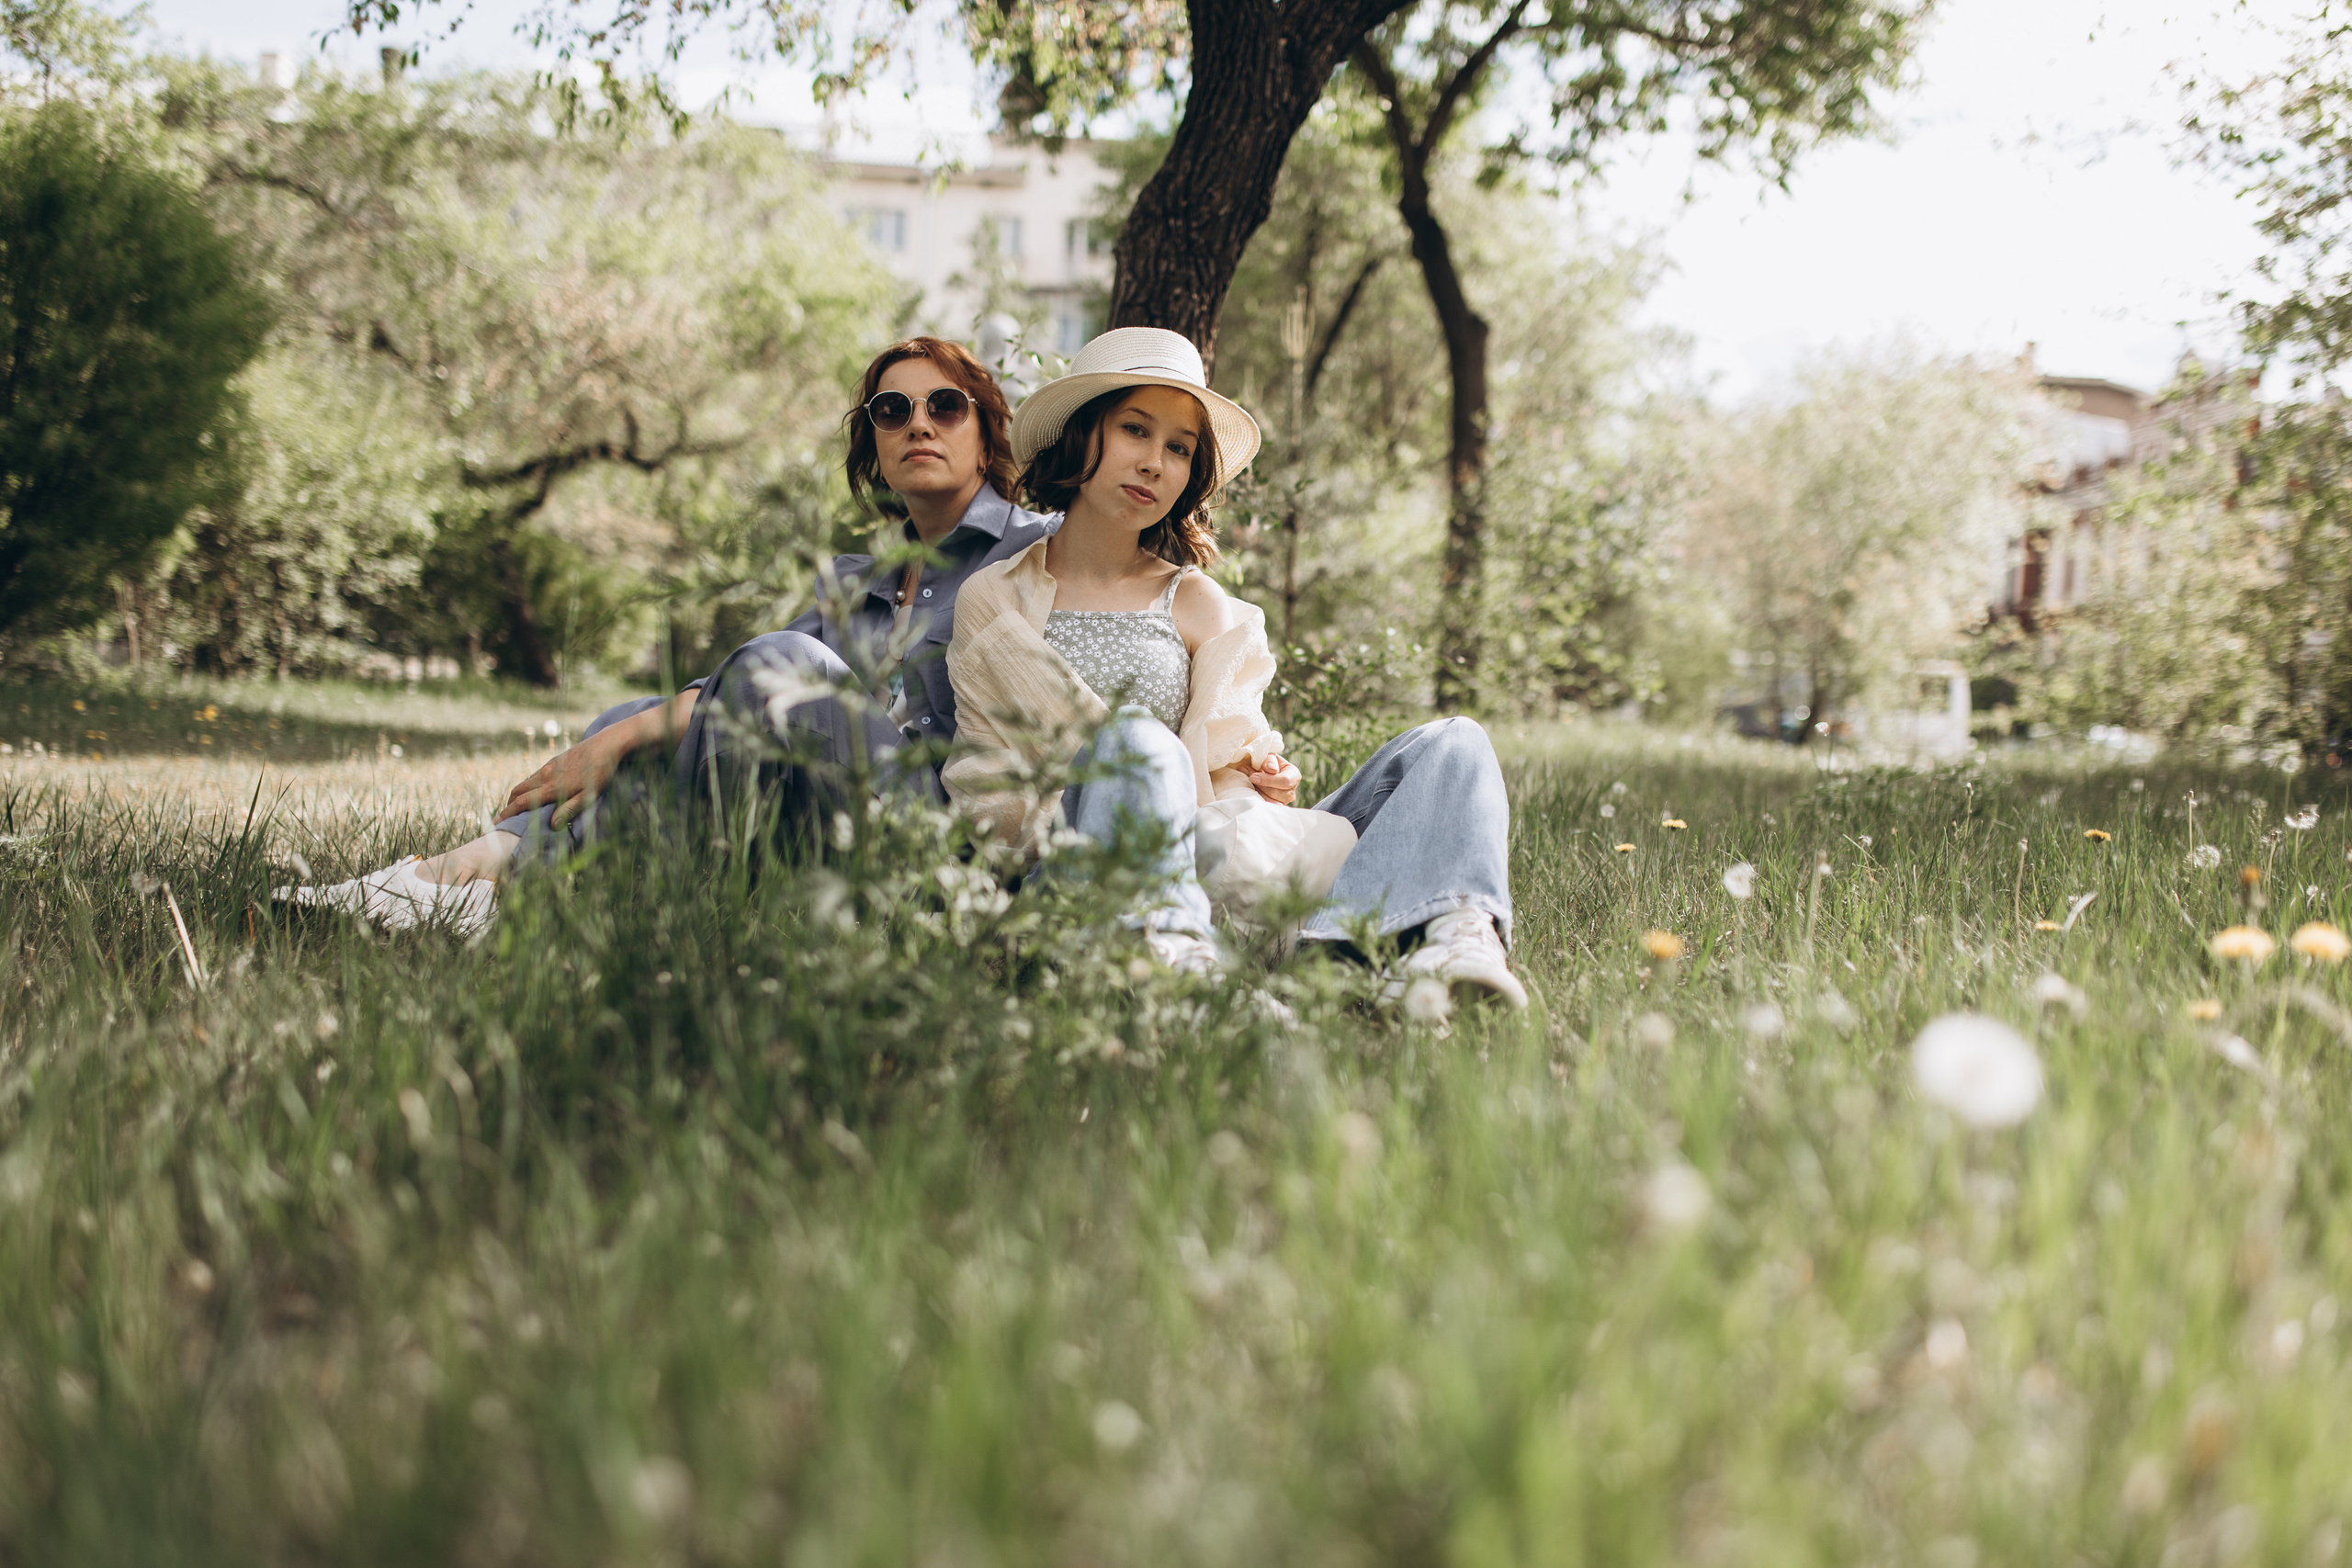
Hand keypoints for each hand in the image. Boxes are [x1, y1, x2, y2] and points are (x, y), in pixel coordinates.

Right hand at [500, 727, 625, 826]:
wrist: (606, 744)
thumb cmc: (600, 773)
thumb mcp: (588, 796)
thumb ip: (569, 810)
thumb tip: (552, 825)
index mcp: (552, 787)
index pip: (522, 802)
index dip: (508, 813)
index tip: (496, 823)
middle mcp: (546, 776)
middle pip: (518, 791)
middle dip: (508, 805)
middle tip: (504, 817)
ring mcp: (549, 766)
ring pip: (525, 782)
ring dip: (517, 795)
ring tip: (515, 807)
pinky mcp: (554, 761)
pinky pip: (534, 775)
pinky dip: (527, 786)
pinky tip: (534, 791)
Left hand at [1246, 753, 1300, 806]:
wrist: (1261, 771)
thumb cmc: (1266, 762)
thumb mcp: (1269, 756)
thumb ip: (1269, 760)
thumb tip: (1272, 770)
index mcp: (1294, 775)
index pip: (1285, 781)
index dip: (1269, 780)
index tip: (1253, 777)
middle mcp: (1291, 791)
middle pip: (1277, 793)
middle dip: (1260, 786)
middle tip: (1247, 777)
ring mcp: (1283, 801)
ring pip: (1270, 801)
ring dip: (1257, 792)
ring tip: (1248, 782)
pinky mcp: (1274, 807)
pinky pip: (1265, 806)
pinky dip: (1256, 798)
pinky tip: (1251, 790)